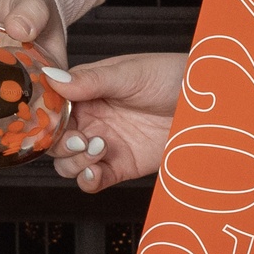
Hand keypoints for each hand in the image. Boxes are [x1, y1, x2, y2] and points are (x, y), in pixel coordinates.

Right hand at [40, 52, 188, 193]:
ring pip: (68, 162)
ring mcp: (105, 144)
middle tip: (79, 139)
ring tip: (97, 149)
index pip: (52, 106)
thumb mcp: (130, 73)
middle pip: (55, 139)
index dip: (45, 117)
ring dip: (73, 161)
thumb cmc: (171, 77)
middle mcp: (92, 118)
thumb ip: (91, 80)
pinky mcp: (121, 166)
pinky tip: (95, 171)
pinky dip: (87, 180)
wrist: (208, 104)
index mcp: (88, 91)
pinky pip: (93, 180)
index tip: (48, 121)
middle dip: (59, 143)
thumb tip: (53, 79)